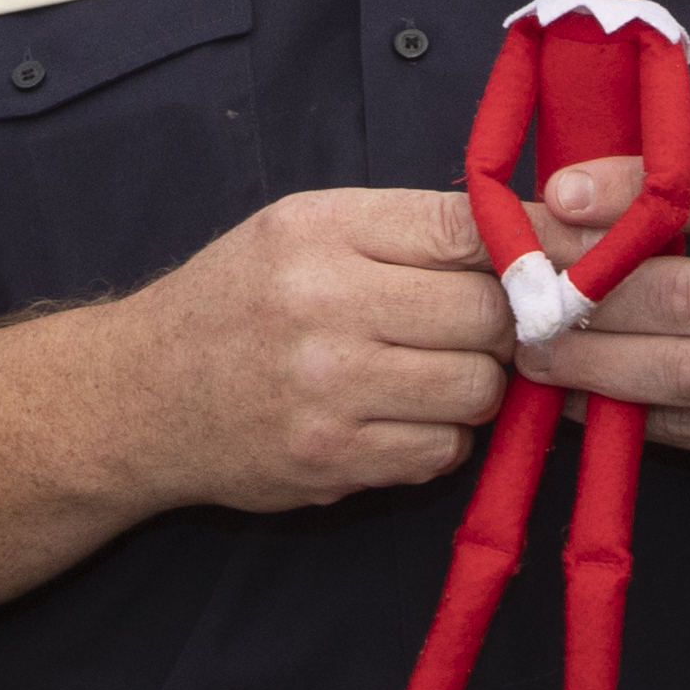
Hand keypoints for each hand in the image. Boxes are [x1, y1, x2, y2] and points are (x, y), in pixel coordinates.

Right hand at [98, 187, 513, 515]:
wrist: (141, 396)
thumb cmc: (236, 302)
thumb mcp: (298, 229)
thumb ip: (403, 229)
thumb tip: (530, 236)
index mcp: (319, 230)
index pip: (465, 228)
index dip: (525, 246)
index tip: (549, 263)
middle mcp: (322, 304)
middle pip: (487, 313)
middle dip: (503, 323)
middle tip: (482, 327)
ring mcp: (327, 390)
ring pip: (477, 388)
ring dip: (476, 385)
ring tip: (437, 372)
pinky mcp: (331, 461)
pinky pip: (443, 451)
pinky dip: (440, 438)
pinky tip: (402, 418)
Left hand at [515, 147, 689, 470]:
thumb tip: (616, 189)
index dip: (626, 194)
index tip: (554, 194)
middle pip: (681, 297)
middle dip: (583, 292)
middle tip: (516, 284)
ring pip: (679, 375)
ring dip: (589, 364)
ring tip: (528, 347)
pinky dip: (626, 415)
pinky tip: (574, 398)